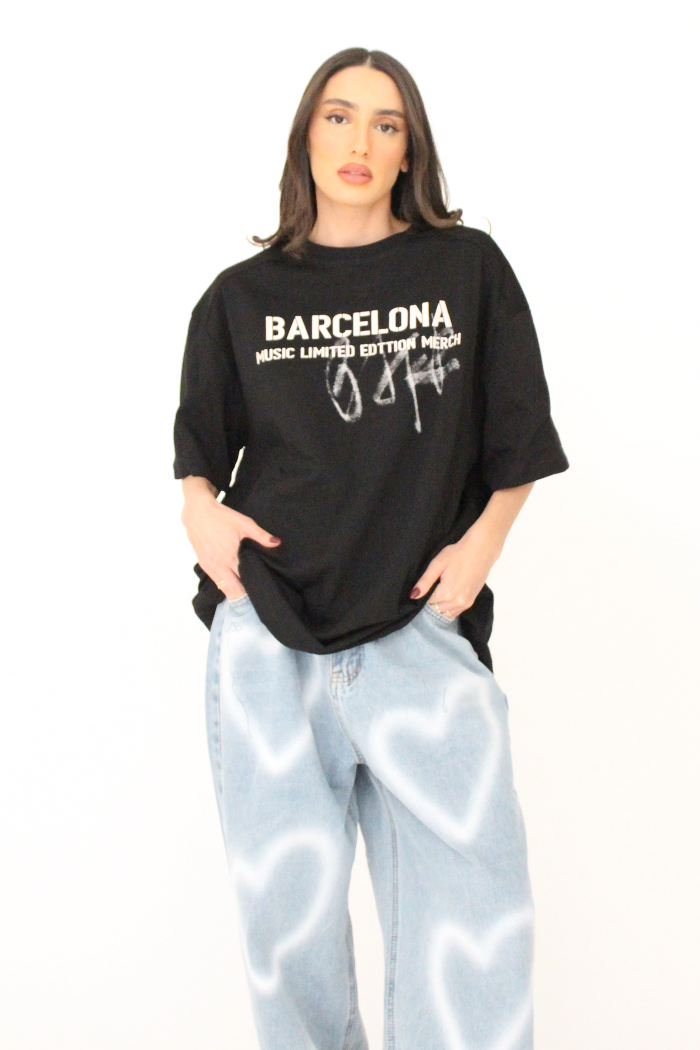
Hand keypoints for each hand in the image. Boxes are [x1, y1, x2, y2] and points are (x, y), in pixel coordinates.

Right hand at [180, 477, 279, 599]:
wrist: (197, 512)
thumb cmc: (222, 517)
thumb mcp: (244, 524)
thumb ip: (261, 536)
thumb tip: (277, 543)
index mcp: (230, 558)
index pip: (244, 581)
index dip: (253, 589)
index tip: (262, 594)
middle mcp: (219, 566)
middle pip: (233, 591)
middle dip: (245, 597)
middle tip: (256, 599)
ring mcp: (209, 567)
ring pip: (223, 589)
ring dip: (234, 594)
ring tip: (246, 597)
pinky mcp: (203, 564)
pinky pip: (215, 581)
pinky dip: (224, 586)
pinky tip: (232, 586)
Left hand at [410, 521, 501, 619]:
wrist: (481, 550)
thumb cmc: (457, 554)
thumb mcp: (437, 564)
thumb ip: (425, 581)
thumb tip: (413, 596)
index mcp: (446, 593)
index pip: (427, 604)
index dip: (423, 597)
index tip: (425, 588)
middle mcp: (456, 602)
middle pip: (436, 610)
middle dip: (431, 603)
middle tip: (432, 589)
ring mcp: (465, 603)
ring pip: (446, 613)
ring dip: (440, 606)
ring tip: (439, 592)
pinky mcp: (471, 602)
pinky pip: (455, 612)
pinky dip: (449, 608)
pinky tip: (448, 596)